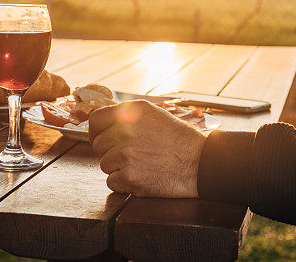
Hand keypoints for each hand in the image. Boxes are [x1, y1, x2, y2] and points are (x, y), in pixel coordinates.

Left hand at [89, 100, 205, 197]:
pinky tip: (142, 176)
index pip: (95, 120)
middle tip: (131, 155)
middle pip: (99, 145)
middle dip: (111, 151)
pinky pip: (112, 182)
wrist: (199, 162)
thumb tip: (103, 122)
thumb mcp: (153, 114)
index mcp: (130, 112)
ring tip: (141, 164)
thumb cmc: (179, 139)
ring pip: (104, 164)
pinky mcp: (130, 177)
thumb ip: (127, 115)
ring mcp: (126, 154)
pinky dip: (123, 183)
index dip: (96, 132)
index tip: (100, 138)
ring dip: (118, 168)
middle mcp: (125, 131)